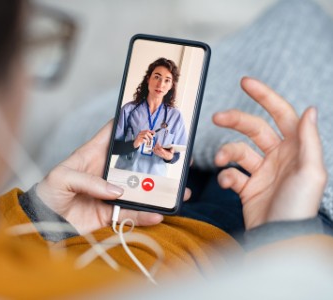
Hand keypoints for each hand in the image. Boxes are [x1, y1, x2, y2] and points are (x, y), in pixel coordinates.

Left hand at [36, 121, 191, 234]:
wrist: (42, 221)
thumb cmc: (48, 192)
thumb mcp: (62, 177)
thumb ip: (88, 180)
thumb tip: (117, 191)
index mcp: (92, 154)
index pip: (112, 133)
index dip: (128, 123)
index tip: (149, 117)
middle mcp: (105, 171)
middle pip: (134, 161)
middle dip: (154, 158)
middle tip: (174, 156)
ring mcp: (110, 192)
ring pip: (139, 189)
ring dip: (157, 190)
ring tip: (177, 190)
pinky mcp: (110, 212)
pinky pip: (131, 213)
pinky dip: (145, 215)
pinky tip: (158, 214)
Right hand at [213, 77, 326, 229]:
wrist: (279, 237)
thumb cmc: (298, 206)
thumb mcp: (310, 171)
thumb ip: (308, 139)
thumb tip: (311, 109)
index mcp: (295, 148)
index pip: (281, 114)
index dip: (265, 96)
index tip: (245, 82)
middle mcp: (278, 157)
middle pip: (253, 128)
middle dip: (235, 120)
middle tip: (217, 117)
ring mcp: (261, 172)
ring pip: (238, 151)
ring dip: (227, 153)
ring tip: (222, 160)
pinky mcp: (247, 187)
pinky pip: (231, 174)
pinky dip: (226, 176)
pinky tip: (229, 184)